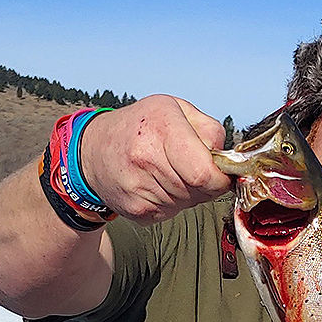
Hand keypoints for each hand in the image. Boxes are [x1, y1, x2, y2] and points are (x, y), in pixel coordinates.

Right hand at [78, 95, 231, 221]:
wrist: (94, 150)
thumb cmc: (141, 126)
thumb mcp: (176, 109)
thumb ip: (209, 130)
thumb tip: (228, 160)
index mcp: (162, 129)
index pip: (205, 174)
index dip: (220, 177)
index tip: (219, 171)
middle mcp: (146, 159)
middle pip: (199, 191)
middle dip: (205, 183)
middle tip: (190, 166)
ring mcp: (138, 188)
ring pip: (188, 203)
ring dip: (189, 192)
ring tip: (170, 171)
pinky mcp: (136, 210)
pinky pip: (172, 213)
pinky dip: (173, 202)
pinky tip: (158, 183)